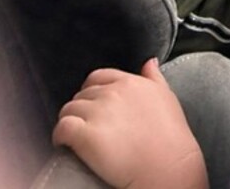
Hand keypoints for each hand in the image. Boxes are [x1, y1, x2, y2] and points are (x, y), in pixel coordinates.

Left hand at [53, 60, 207, 188]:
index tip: (93, 104)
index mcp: (130, 82)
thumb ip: (155, 77)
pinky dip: (59, 135)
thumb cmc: (171, 136)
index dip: (92, 90)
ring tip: (73, 136)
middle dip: (81, 108)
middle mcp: (112, 93)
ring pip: (69, 109)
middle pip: (82, 94)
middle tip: (86, 125)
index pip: (98, 77)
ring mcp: (98, 113)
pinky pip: (62, 127)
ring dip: (69, 121)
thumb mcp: (167, 97)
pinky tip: (63, 144)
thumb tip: (149, 62)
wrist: (167, 166)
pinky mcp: (86, 135)